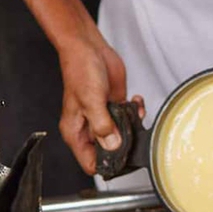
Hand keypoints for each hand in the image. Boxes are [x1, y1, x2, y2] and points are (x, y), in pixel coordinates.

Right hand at [58, 36, 144, 174]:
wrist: (88, 48)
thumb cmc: (80, 71)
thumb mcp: (91, 101)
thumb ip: (102, 126)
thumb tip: (113, 146)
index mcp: (76, 132)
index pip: (91, 163)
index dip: (107, 164)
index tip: (123, 156)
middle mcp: (90, 127)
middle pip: (109, 150)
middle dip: (124, 143)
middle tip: (132, 130)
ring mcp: (104, 116)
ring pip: (122, 134)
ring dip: (132, 124)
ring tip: (133, 110)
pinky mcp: (114, 104)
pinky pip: (129, 116)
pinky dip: (136, 111)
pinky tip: (135, 101)